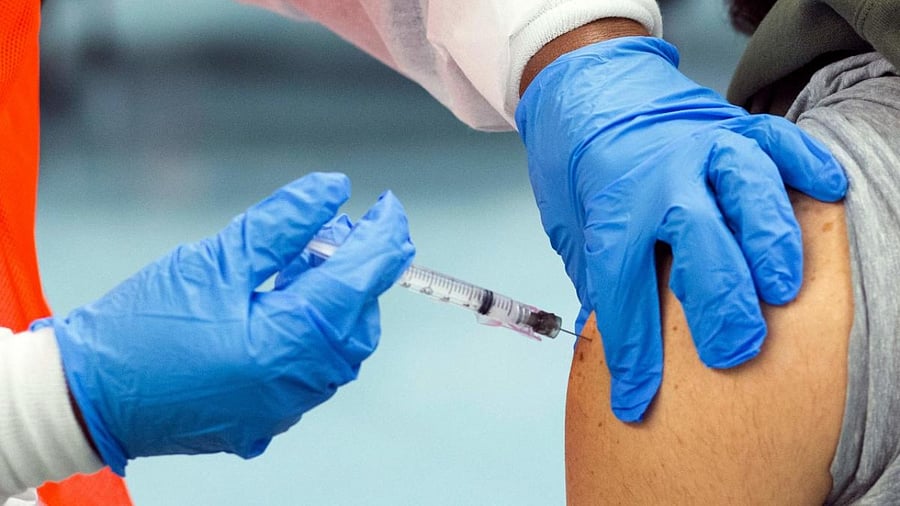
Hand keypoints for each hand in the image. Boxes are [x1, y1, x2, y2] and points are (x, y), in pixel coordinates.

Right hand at [32, 173, 414, 473]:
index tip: (390, 208)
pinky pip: (310, 370)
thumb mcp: (214, 259)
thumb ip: (283, 223)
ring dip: (332, 301)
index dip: (384, 238)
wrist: (87, 394)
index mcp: (288, 343)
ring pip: (338, 347)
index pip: (361, 281)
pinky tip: (281, 304)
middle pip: (358, 318)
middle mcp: (297, 385)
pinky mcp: (265, 418)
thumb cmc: (142, 324)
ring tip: (298, 263)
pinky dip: (309, 331)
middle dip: (356, 270)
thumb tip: (334, 189)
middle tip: (329, 233)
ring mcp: (283, 408)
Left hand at [515, 36, 845, 421]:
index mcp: (611, 208)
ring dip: (771, 242)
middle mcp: (661, 176)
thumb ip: (599, 276)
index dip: (631, 353)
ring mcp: (701, 147)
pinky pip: (779, 140)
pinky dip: (807, 166)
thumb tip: (618, 337)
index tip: (637, 401)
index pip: (621, 290)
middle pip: (698, 241)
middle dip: (720, 303)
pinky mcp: (732, 125)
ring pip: (748, 189)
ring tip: (783, 288)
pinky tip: (826, 191)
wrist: (586, 90)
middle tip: (733, 351)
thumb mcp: (573, 229)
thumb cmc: (580, 169)